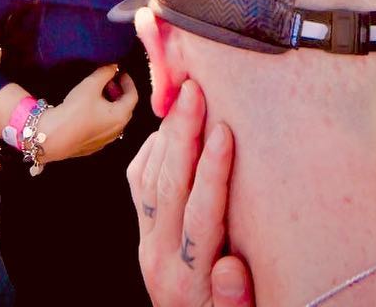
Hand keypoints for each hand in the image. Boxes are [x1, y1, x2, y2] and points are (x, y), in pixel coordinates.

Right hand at [41, 64, 138, 162]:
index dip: (128, 82)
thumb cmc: (76, 109)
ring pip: (113, 118)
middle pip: (124, 108)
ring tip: (96, 93)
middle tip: (107, 81)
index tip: (120, 72)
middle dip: (118, 92)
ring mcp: (105, 141)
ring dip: (109, 104)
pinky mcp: (93, 146)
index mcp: (120, 116)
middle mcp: (117, 131)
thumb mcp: (91, 85)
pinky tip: (88, 110)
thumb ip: (105, 72)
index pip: (133, 96)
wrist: (55, 136)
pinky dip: (101, 115)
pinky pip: (103, 127)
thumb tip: (114, 66)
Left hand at [129, 81, 252, 306]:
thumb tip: (229, 267)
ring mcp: (146, 243)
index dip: (212, 171)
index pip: (201, 214)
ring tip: (185, 96)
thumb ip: (236, 300)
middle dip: (182, 133)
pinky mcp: (142, 233)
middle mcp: (159, 258)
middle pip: (169, 185)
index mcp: (188, 280)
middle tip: (194, 91)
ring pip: (150, 178)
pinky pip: (139, 183)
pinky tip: (170, 127)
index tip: (224, 131)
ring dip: (167, 133)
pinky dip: (151, 150)